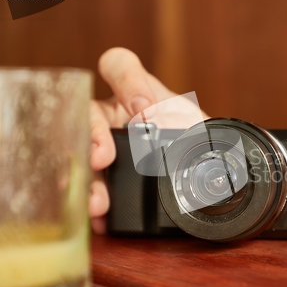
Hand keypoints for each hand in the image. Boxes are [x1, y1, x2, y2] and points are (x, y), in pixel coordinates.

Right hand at [89, 47, 206, 233]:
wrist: (203, 173)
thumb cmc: (196, 140)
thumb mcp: (199, 128)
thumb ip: (194, 127)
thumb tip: (191, 135)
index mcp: (137, 94)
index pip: (119, 66)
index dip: (126, 82)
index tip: (142, 110)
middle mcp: (114, 116)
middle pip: (89, 114)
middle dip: (94, 137)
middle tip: (103, 159)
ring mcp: (105, 146)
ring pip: (83, 153)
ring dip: (88, 178)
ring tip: (98, 202)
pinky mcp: (104, 177)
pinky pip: (89, 186)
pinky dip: (94, 204)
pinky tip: (100, 219)